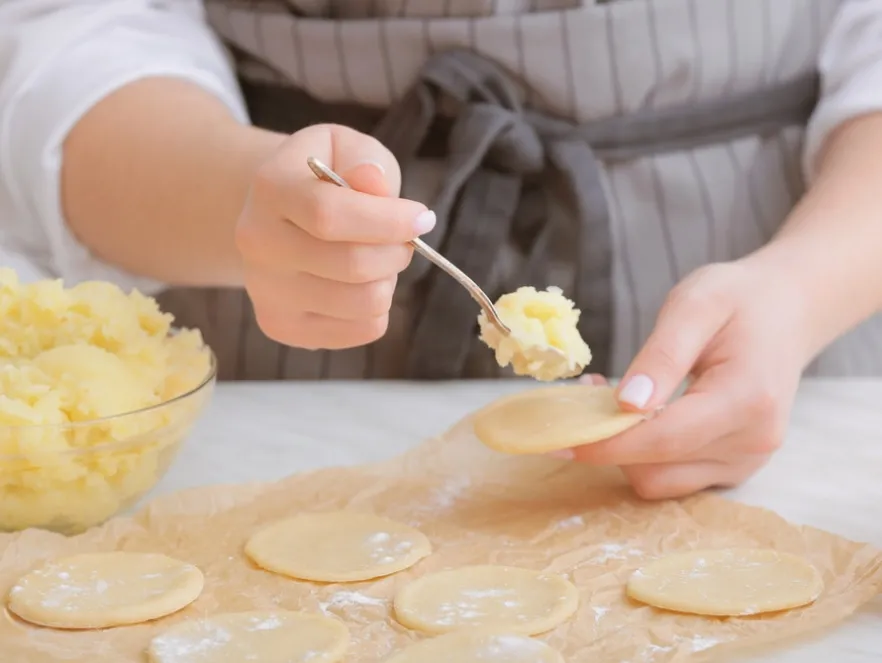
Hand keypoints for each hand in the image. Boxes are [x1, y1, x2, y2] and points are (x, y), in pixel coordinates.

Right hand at [235, 124, 435, 348]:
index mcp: (270, 188)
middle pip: (352, 265)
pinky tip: (360, 285)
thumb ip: (364, 160)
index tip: (423, 218)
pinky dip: (378, 308)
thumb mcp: (346, 148)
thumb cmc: (323, 177)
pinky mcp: (282, 327)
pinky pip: (362, 330)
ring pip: (363, 303)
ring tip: (377, 260)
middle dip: (397, 252)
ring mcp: (266, 292)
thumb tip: (374, 180)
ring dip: (388, 280)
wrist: (278, 215)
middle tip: (405, 240)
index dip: (389, 221)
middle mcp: (258, 244)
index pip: (330, 215)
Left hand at [564, 259, 811, 499]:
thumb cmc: (740, 299)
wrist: (787, 311)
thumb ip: (661, 355)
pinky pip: (675, 476)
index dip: (606, 443)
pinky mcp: (734, 467)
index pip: (664, 439)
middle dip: (609, 444)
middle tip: (584, 395)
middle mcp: (752, 443)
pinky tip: (636, 415)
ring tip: (609, 400)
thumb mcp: (695, 304)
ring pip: (662, 482)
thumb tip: (626, 403)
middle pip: (658, 471)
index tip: (557, 435)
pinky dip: (644, 454)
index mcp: (747, 400)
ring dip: (623, 451)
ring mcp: (746, 461)